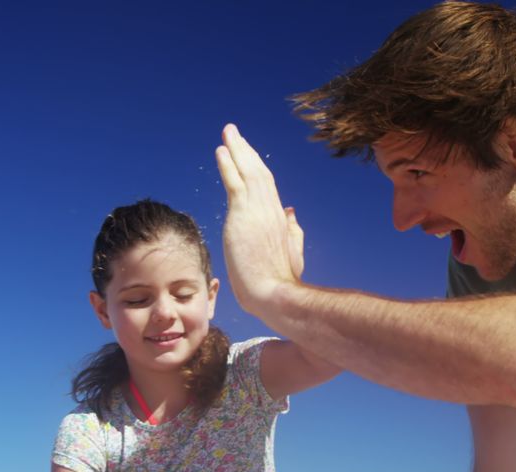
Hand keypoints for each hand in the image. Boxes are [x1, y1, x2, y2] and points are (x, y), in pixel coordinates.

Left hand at [215, 124, 301, 314]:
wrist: (276, 294)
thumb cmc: (281, 283)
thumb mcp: (293, 253)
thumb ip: (294, 231)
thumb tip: (292, 213)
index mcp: (281, 219)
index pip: (267, 186)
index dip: (256, 167)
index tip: (248, 154)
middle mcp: (271, 209)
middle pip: (258, 172)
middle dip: (246, 150)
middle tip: (234, 132)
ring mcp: (258, 211)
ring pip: (248, 171)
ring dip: (237, 150)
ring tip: (228, 133)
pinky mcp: (243, 215)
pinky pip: (235, 182)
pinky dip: (228, 164)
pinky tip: (221, 151)